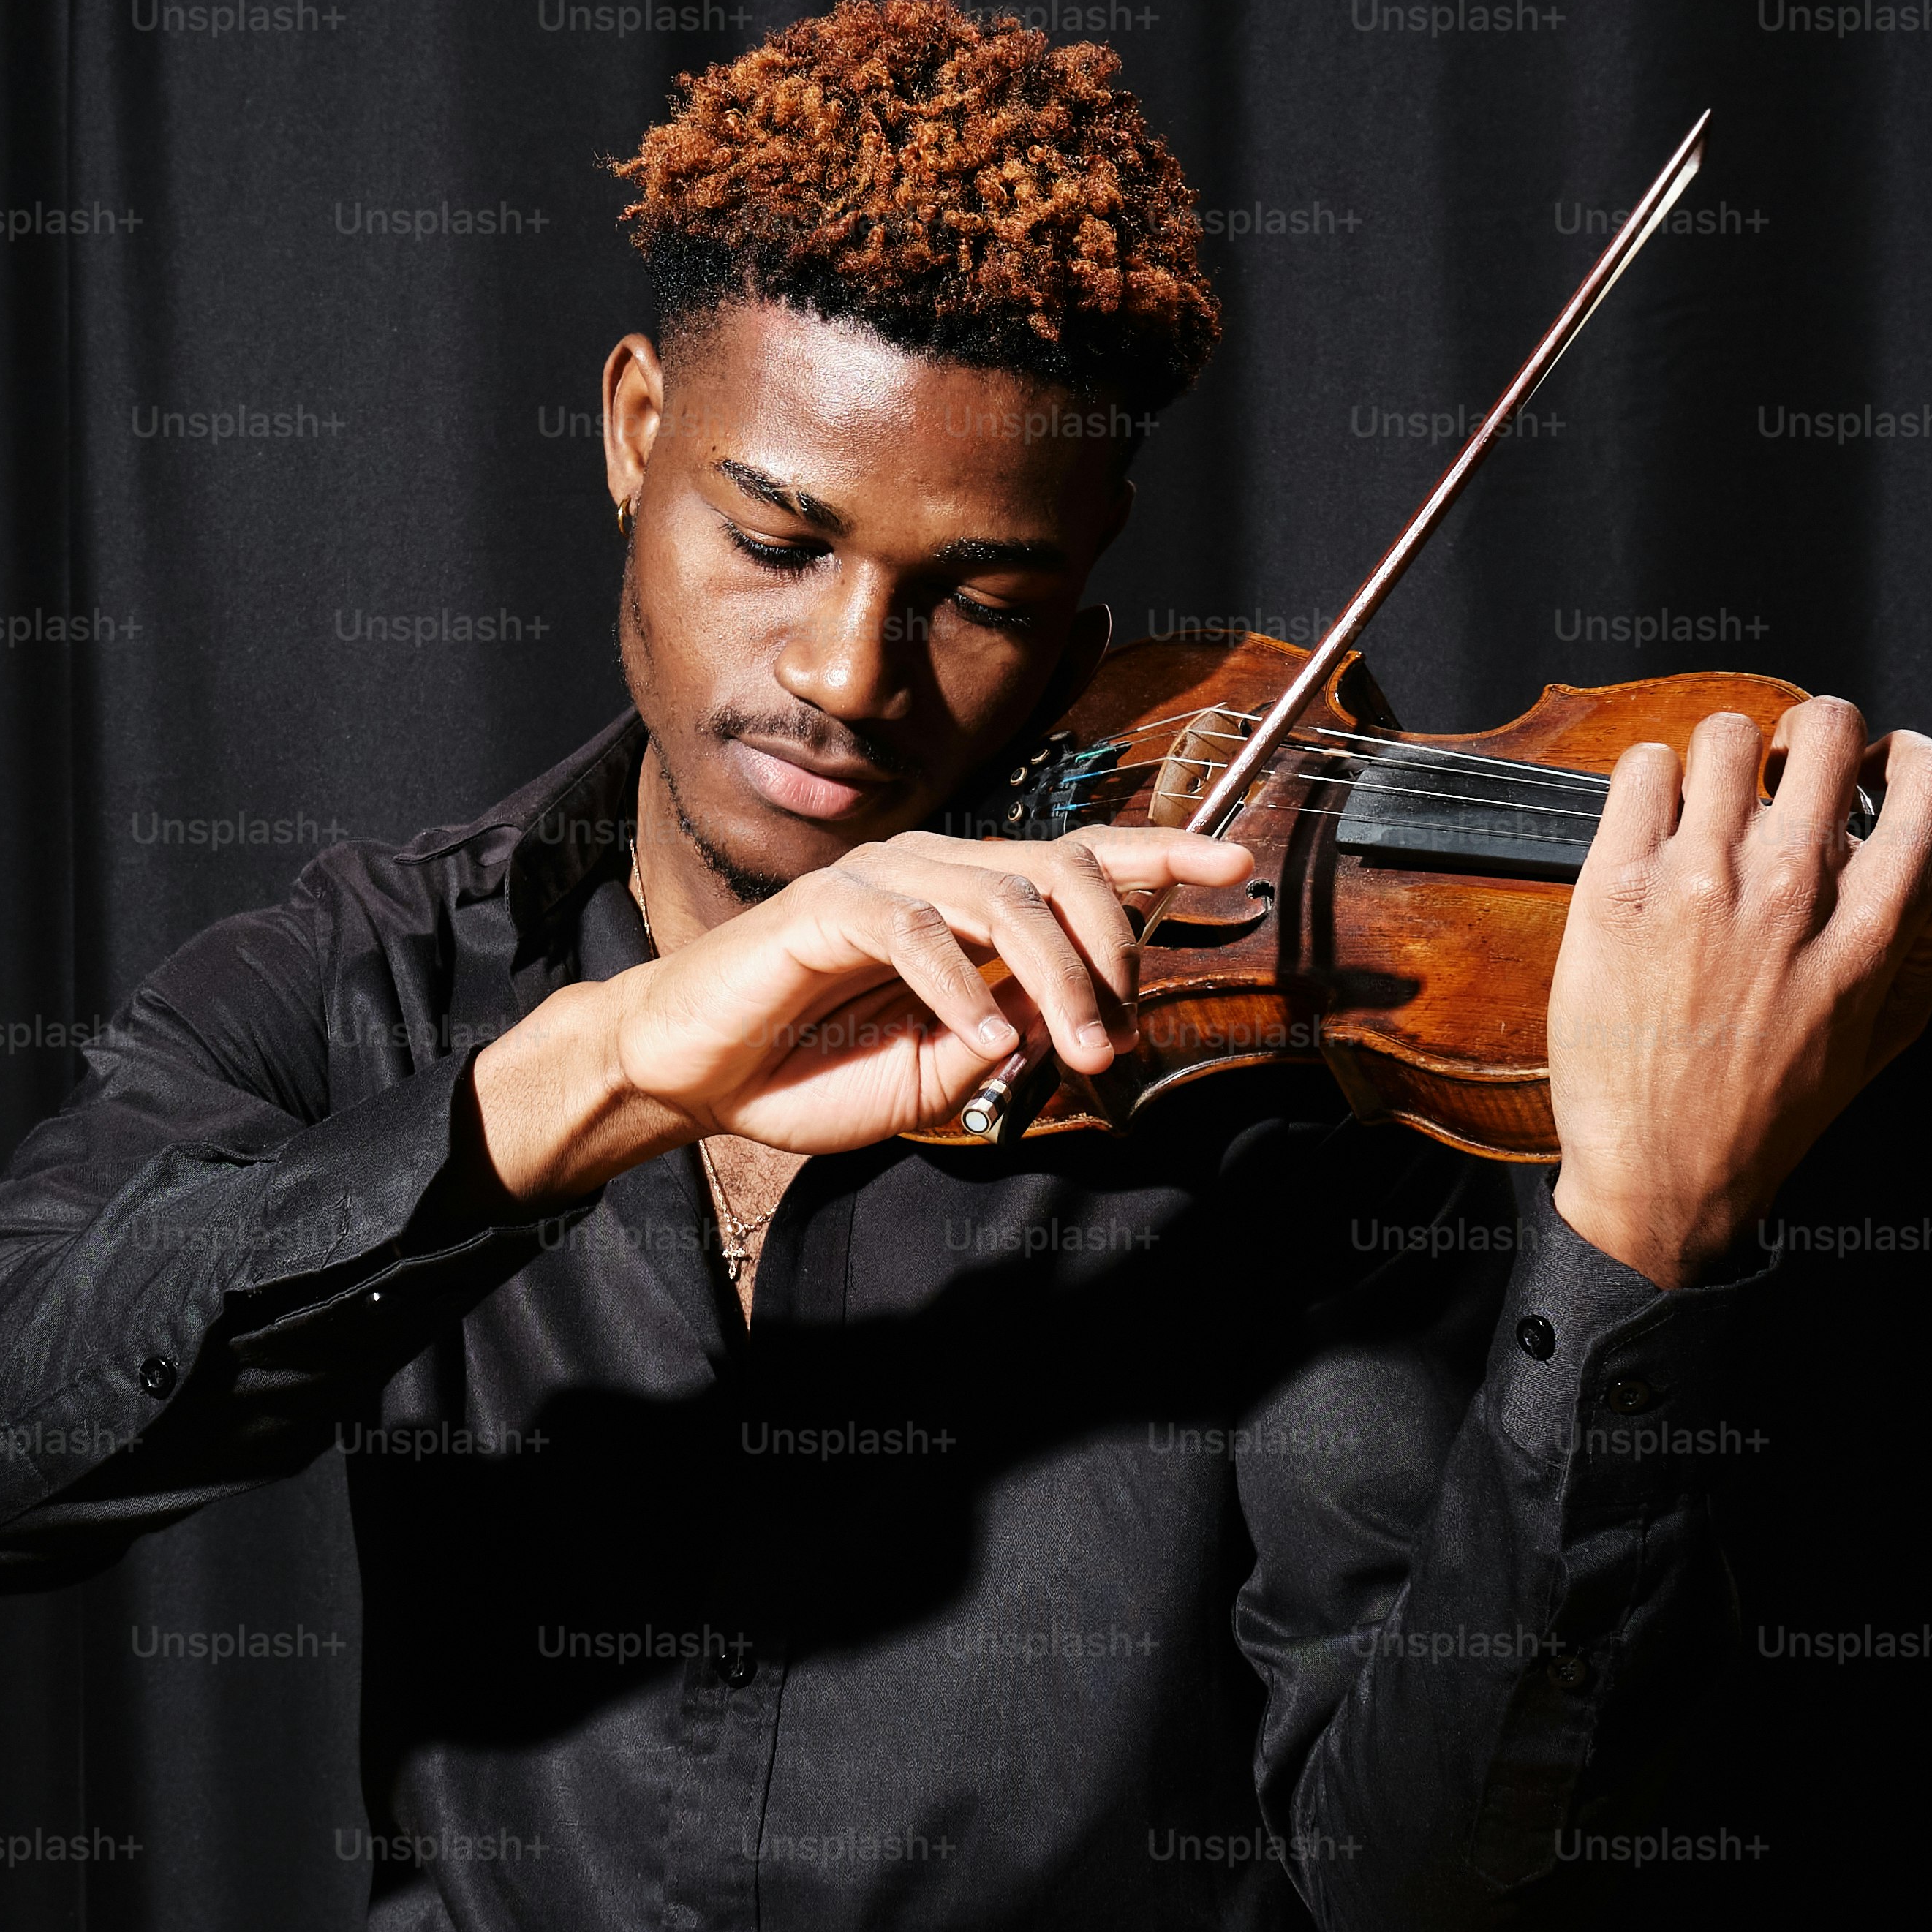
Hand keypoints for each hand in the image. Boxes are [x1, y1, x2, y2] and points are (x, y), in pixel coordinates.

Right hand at [467, 825, 1254, 1206]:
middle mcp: (935, 871)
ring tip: (1077, 1054)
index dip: (1161, 855)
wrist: (696, 1076)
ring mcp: (881, 882)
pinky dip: (961, 989)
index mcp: (970, 900)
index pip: (1081, 859)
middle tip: (1119, 1041)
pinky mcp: (826, 910)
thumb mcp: (941, 1071)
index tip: (1235, 865)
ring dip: (1057, 981)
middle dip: (1114, 953)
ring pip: (1003, 897)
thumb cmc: (812, 1069)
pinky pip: (917, 932)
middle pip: (1063, 871)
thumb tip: (1073, 1019)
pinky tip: (980, 1042)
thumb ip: (1011, 1036)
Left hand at [1545, 699, 1931, 1285]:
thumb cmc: (1765, 1120)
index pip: (1927, 787)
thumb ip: (1928, 955)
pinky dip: (1651, 779)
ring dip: (1724, 757)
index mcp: (1865, 931)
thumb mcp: (1880, 1042)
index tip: (1883, 767)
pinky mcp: (1618, 888)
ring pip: (1727, 734)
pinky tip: (1655, 823)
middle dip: (1813, 735)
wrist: (1662, 1178)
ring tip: (1710, 803)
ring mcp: (1700, 884)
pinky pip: (1643, 768)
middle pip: (1827, 730)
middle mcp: (1790, 894)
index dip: (1909, 757)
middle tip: (1787, 772)